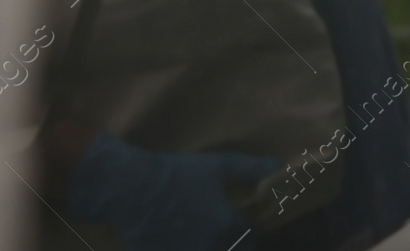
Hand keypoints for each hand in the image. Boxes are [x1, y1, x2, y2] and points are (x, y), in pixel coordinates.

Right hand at [65, 133, 280, 250]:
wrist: (131, 187)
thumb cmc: (178, 174)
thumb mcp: (219, 166)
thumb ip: (252, 169)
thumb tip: (279, 166)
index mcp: (225, 226)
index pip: (249, 241)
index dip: (248, 235)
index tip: (244, 229)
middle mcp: (206, 247)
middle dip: (228, 244)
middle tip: (219, 231)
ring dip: (203, 246)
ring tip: (194, 232)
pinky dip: (176, 247)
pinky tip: (172, 237)